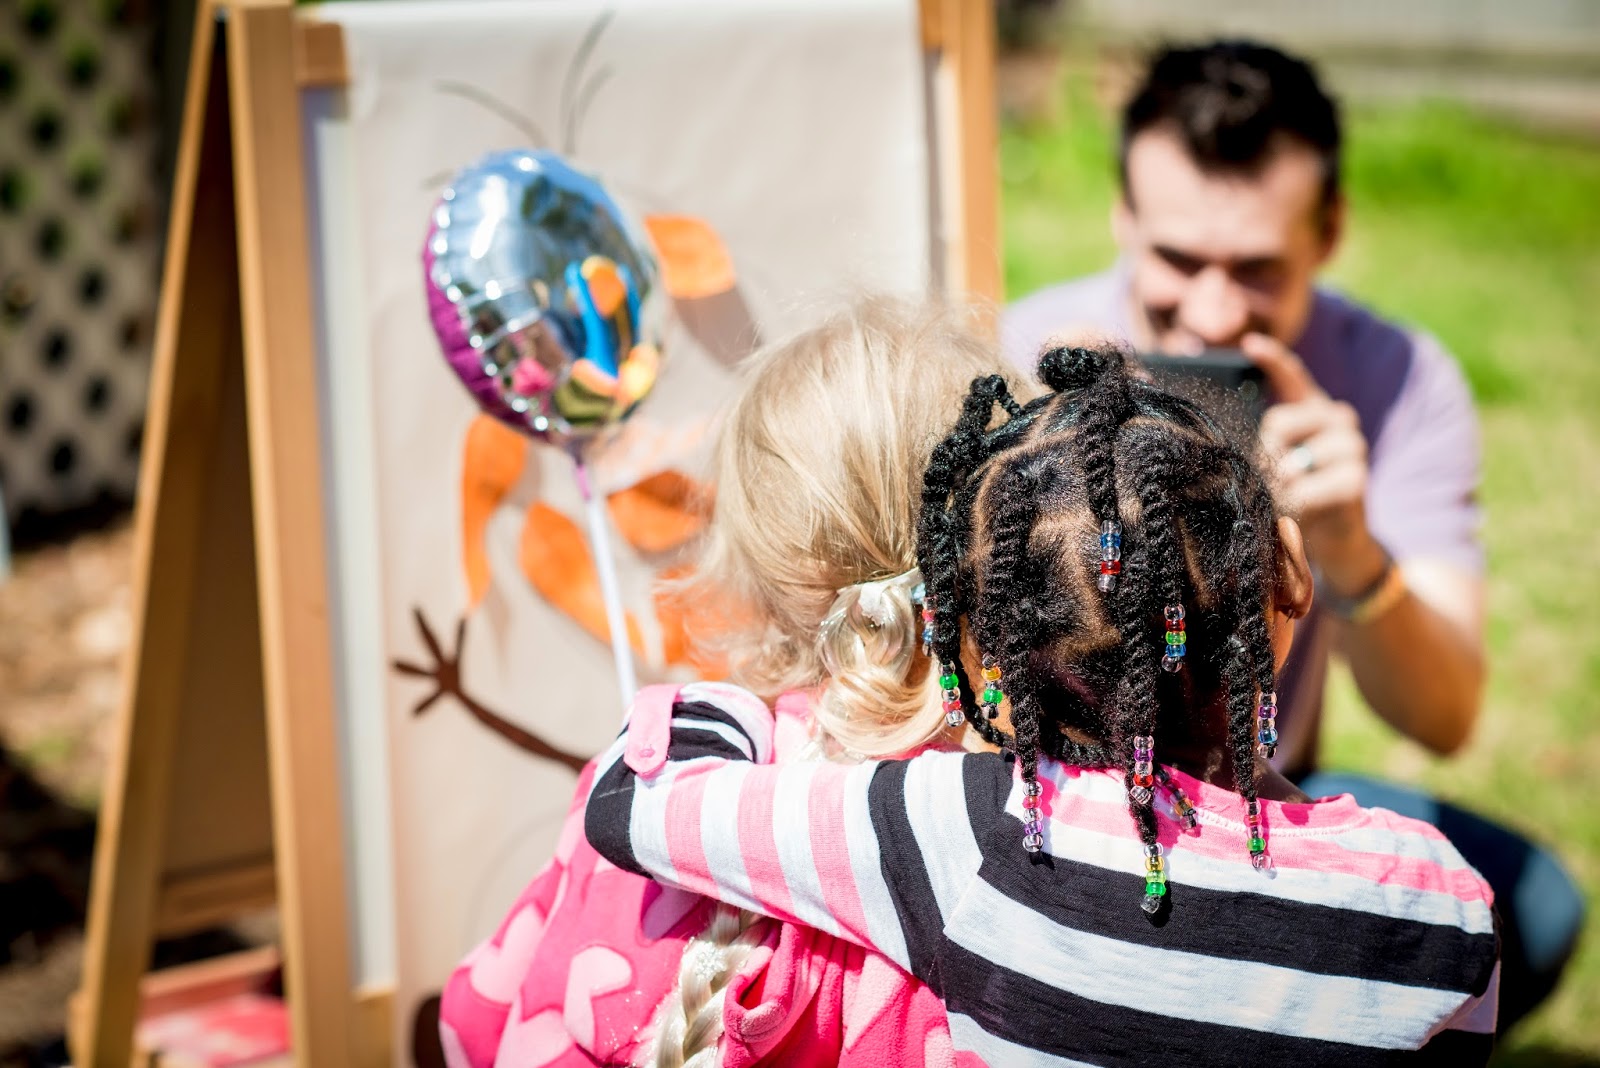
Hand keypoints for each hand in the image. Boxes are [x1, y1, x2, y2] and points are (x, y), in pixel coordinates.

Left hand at [1242, 333, 1386, 594]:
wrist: (1338, 541)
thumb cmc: (1299, 499)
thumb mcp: (1277, 468)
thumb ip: (1265, 448)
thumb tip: (1230, 448)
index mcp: (1316, 411)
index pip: (1294, 377)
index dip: (1273, 360)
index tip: (1250, 345)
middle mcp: (1339, 420)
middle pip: (1279, 423)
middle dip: (1264, 456)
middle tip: (1271, 481)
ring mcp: (1352, 447)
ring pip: (1290, 459)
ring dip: (1277, 487)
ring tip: (1288, 500)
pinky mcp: (1356, 480)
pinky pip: (1304, 490)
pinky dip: (1293, 506)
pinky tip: (1302, 512)